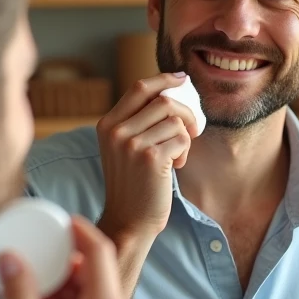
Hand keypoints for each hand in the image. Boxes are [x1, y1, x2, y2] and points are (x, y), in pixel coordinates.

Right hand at [96, 73, 198, 243]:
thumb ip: (139, 121)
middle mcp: (116, 131)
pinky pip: (182, 139)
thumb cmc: (134, 184)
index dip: (164, 79)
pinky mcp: (151, 158)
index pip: (139, 89)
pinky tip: (175, 167)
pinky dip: (185, 152)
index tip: (182, 78)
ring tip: (175, 156)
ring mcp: (131, 144)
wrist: (129, 221)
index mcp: (107, 125)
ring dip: (184, 138)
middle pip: (163, 101)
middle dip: (185, 114)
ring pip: (175, 121)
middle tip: (192, 131)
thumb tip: (171, 89)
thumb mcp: (126, 148)